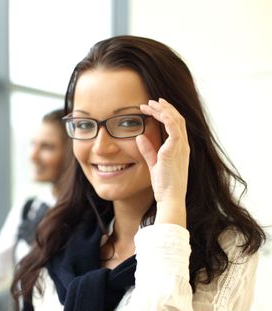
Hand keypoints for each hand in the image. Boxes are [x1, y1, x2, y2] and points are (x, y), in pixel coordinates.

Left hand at [136, 98, 189, 226]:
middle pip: (177, 119)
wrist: (170, 197)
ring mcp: (181, 147)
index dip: (166, 114)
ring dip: (163, 109)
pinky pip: (173, 128)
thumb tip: (140, 137)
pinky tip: (156, 113)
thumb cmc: (164, 184)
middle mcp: (183, 145)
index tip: (154, 107)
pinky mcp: (176, 149)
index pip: (175, 125)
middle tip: (152, 101)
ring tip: (151, 103)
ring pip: (175, 120)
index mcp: (179, 148)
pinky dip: (166, 118)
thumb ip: (148, 150)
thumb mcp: (153, 163)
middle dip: (164, 108)